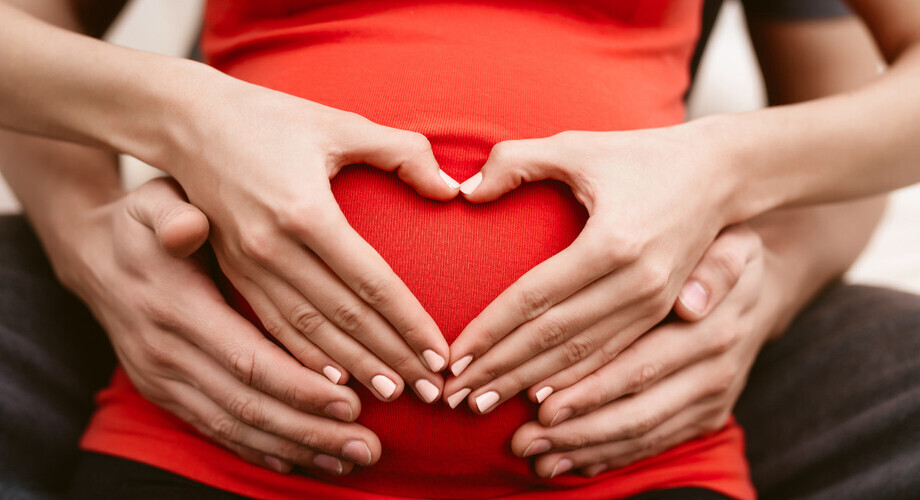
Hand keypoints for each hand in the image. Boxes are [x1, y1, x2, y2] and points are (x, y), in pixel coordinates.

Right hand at [58, 178, 379, 474]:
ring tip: (349, 460)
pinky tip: (297, 461)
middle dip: (310, 429)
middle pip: (248, 405)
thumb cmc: (143, 223)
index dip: (298, 386)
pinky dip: (257, 449)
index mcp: (178, 309)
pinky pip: (214, 429)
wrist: (92, 256)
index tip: (350, 402)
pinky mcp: (164, 392)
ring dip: (293, 446)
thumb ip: (174, 215)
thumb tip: (188, 226)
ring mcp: (163, 379)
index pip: (247, 359)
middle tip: (368, 447)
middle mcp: (168, 353)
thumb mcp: (153, 203)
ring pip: (234, 425)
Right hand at [166, 80, 458, 403]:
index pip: (371, 284)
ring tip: (390, 396)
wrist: (185, 121)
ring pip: (307, 332)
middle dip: (390, 358)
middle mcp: (273, 247)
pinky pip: (272, 326)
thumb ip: (401, 151)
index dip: (409, 323)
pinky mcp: (231, 272)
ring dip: (352, 368)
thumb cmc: (269, 118)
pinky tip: (331, 384)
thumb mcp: (338, 123)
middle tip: (429, 391)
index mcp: (305, 212)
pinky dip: (304, 359)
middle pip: (343, 318)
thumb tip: (451, 188)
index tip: (439, 354)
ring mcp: (247, 265)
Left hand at [443, 127, 730, 411]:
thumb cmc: (641, 154)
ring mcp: (654, 302)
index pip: (534, 298)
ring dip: (528, 383)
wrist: (722, 173)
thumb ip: (516, 161)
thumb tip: (464, 191)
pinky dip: (571, 380)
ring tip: (482, 404)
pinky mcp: (661, 312)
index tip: (453, 357)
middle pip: (553, 337)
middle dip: (500, 370)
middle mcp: (636, 281)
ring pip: (580, 356)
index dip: (489, 331)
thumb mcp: (577, 146)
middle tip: (454, 396)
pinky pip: (608, 355)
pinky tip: (538, 399)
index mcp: (611, 242)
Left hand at [509, 225, 770, 477]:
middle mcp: (715, 370)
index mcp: (715, 328)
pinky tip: (570, 463)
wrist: (759, 289)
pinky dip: (611, 456)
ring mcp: (712, 399)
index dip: (589, 389)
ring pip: (641, 435)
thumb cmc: (719, 253)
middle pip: (636, 412)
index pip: (641, 366)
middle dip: (575, 431)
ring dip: (584, 449)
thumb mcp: (729, 244)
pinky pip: (655, 444)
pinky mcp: (707, 417)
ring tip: (535, 459)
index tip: (539, 402)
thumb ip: (714, 267)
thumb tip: (691, 303)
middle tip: (522, 440)